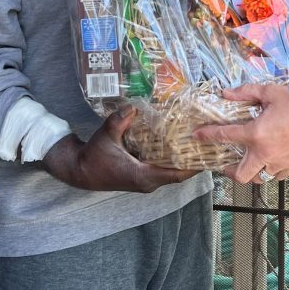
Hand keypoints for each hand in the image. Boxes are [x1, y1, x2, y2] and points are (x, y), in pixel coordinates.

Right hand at [41, 106, 198, 191]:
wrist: (79, 170)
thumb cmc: (93, 157)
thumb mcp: (105, 136)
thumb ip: (119, 121)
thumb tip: (133, 108)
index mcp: (142, 176)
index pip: (176, 174)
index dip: (194, 166)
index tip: (209, 154)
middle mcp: (147, 181)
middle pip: (177, 172)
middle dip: (192, 159)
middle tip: (207, 141)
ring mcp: (145, 180)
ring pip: (170, 171)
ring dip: (183, 158)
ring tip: (197, 140)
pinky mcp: (141, 175)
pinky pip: (162, 168)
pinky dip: (171, 158)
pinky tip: (177, 142)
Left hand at [193, 84, 288, 183]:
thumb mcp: (270, 92)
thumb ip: (246, 93)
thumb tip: (226, 93)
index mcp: (256, 134)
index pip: (225, 136)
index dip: (208, 135)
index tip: (197, 136)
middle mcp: (265, 153)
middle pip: (241, 174)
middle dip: (229, 171)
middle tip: (225, 164)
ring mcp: (279, 163)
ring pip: (259, 178)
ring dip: (250, 173)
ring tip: (247, 165)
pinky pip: (276, 176)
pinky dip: (270, 171)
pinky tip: (269, 162)